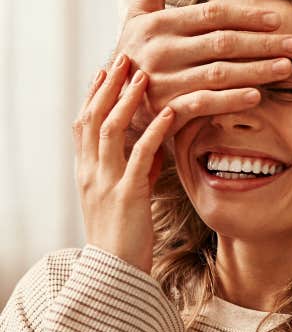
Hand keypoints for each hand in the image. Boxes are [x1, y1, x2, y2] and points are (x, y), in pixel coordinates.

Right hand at [73, 55, 174, 272]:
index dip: (93, 94)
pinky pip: (139, 156)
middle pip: (93, 119)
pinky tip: (168, 112)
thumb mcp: (125, 196)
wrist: (114, 275)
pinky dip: (154, 131)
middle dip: (108, 86)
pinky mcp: (128, 195)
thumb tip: (153, 147)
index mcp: (87, 172)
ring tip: (142, 75)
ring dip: (126, 99)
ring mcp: (106, 183)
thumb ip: (136, 169)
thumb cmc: (123, 236)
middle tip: (123, 57)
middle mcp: (91, 173)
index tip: (105, 68)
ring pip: (110, 131)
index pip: (84, 124)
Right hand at [118, 0, 291, 124]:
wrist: (114, 100)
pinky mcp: (165, 110)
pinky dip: (231, 101)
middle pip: (222, 44)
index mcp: (159, 24)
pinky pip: (204, 104)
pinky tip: (258, 97)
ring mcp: (163, 82)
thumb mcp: (139, 13)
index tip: (277, 19)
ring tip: (287, 68)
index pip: (212, 16)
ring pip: (219, 74)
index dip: (246, 16)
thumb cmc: (137, 51)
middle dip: (262, 43)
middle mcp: (161, 52)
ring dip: (257, 71)